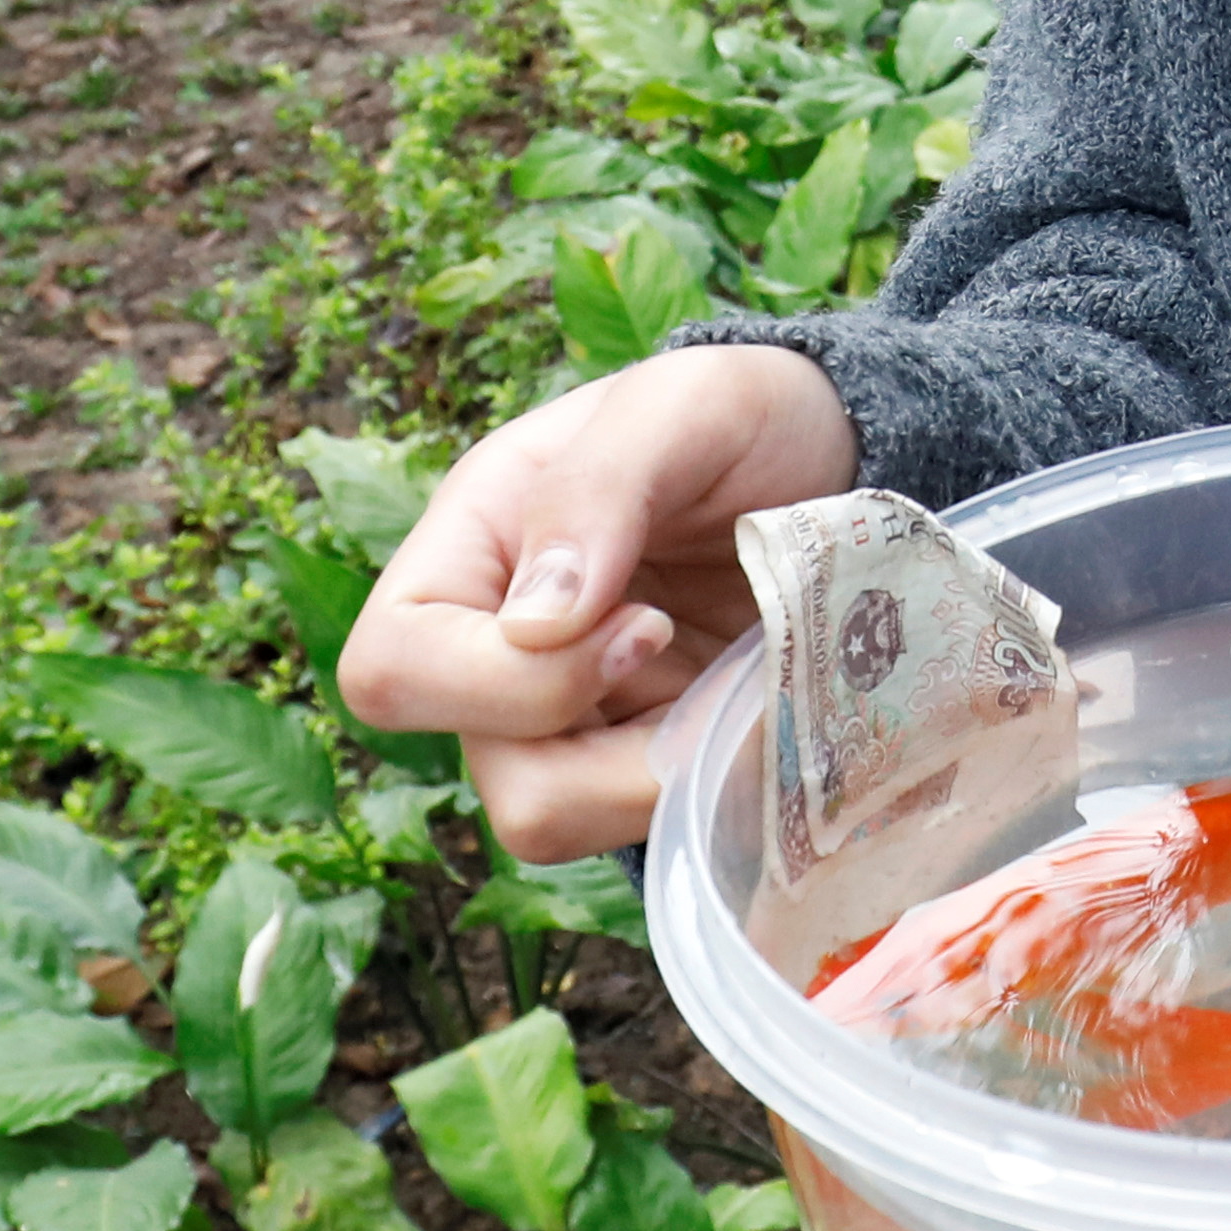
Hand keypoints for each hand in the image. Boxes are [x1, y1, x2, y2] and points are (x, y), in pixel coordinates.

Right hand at [336, 343, 859, 860]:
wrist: (836, 454)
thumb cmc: (746, 416)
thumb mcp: (686, 408)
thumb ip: (599, 490)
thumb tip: (532, 625)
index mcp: (475, 546)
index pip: (394, 667)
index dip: (505, 683)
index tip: (642, 625)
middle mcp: (499, 644)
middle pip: (486, 771)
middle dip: (608, 756)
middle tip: (707, 679)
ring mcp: (571, 713)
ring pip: (558, 821)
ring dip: (665, 782)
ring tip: (750, 700)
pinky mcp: (641, 754)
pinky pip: (642, 822)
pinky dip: (710, 790)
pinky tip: (763, 720)